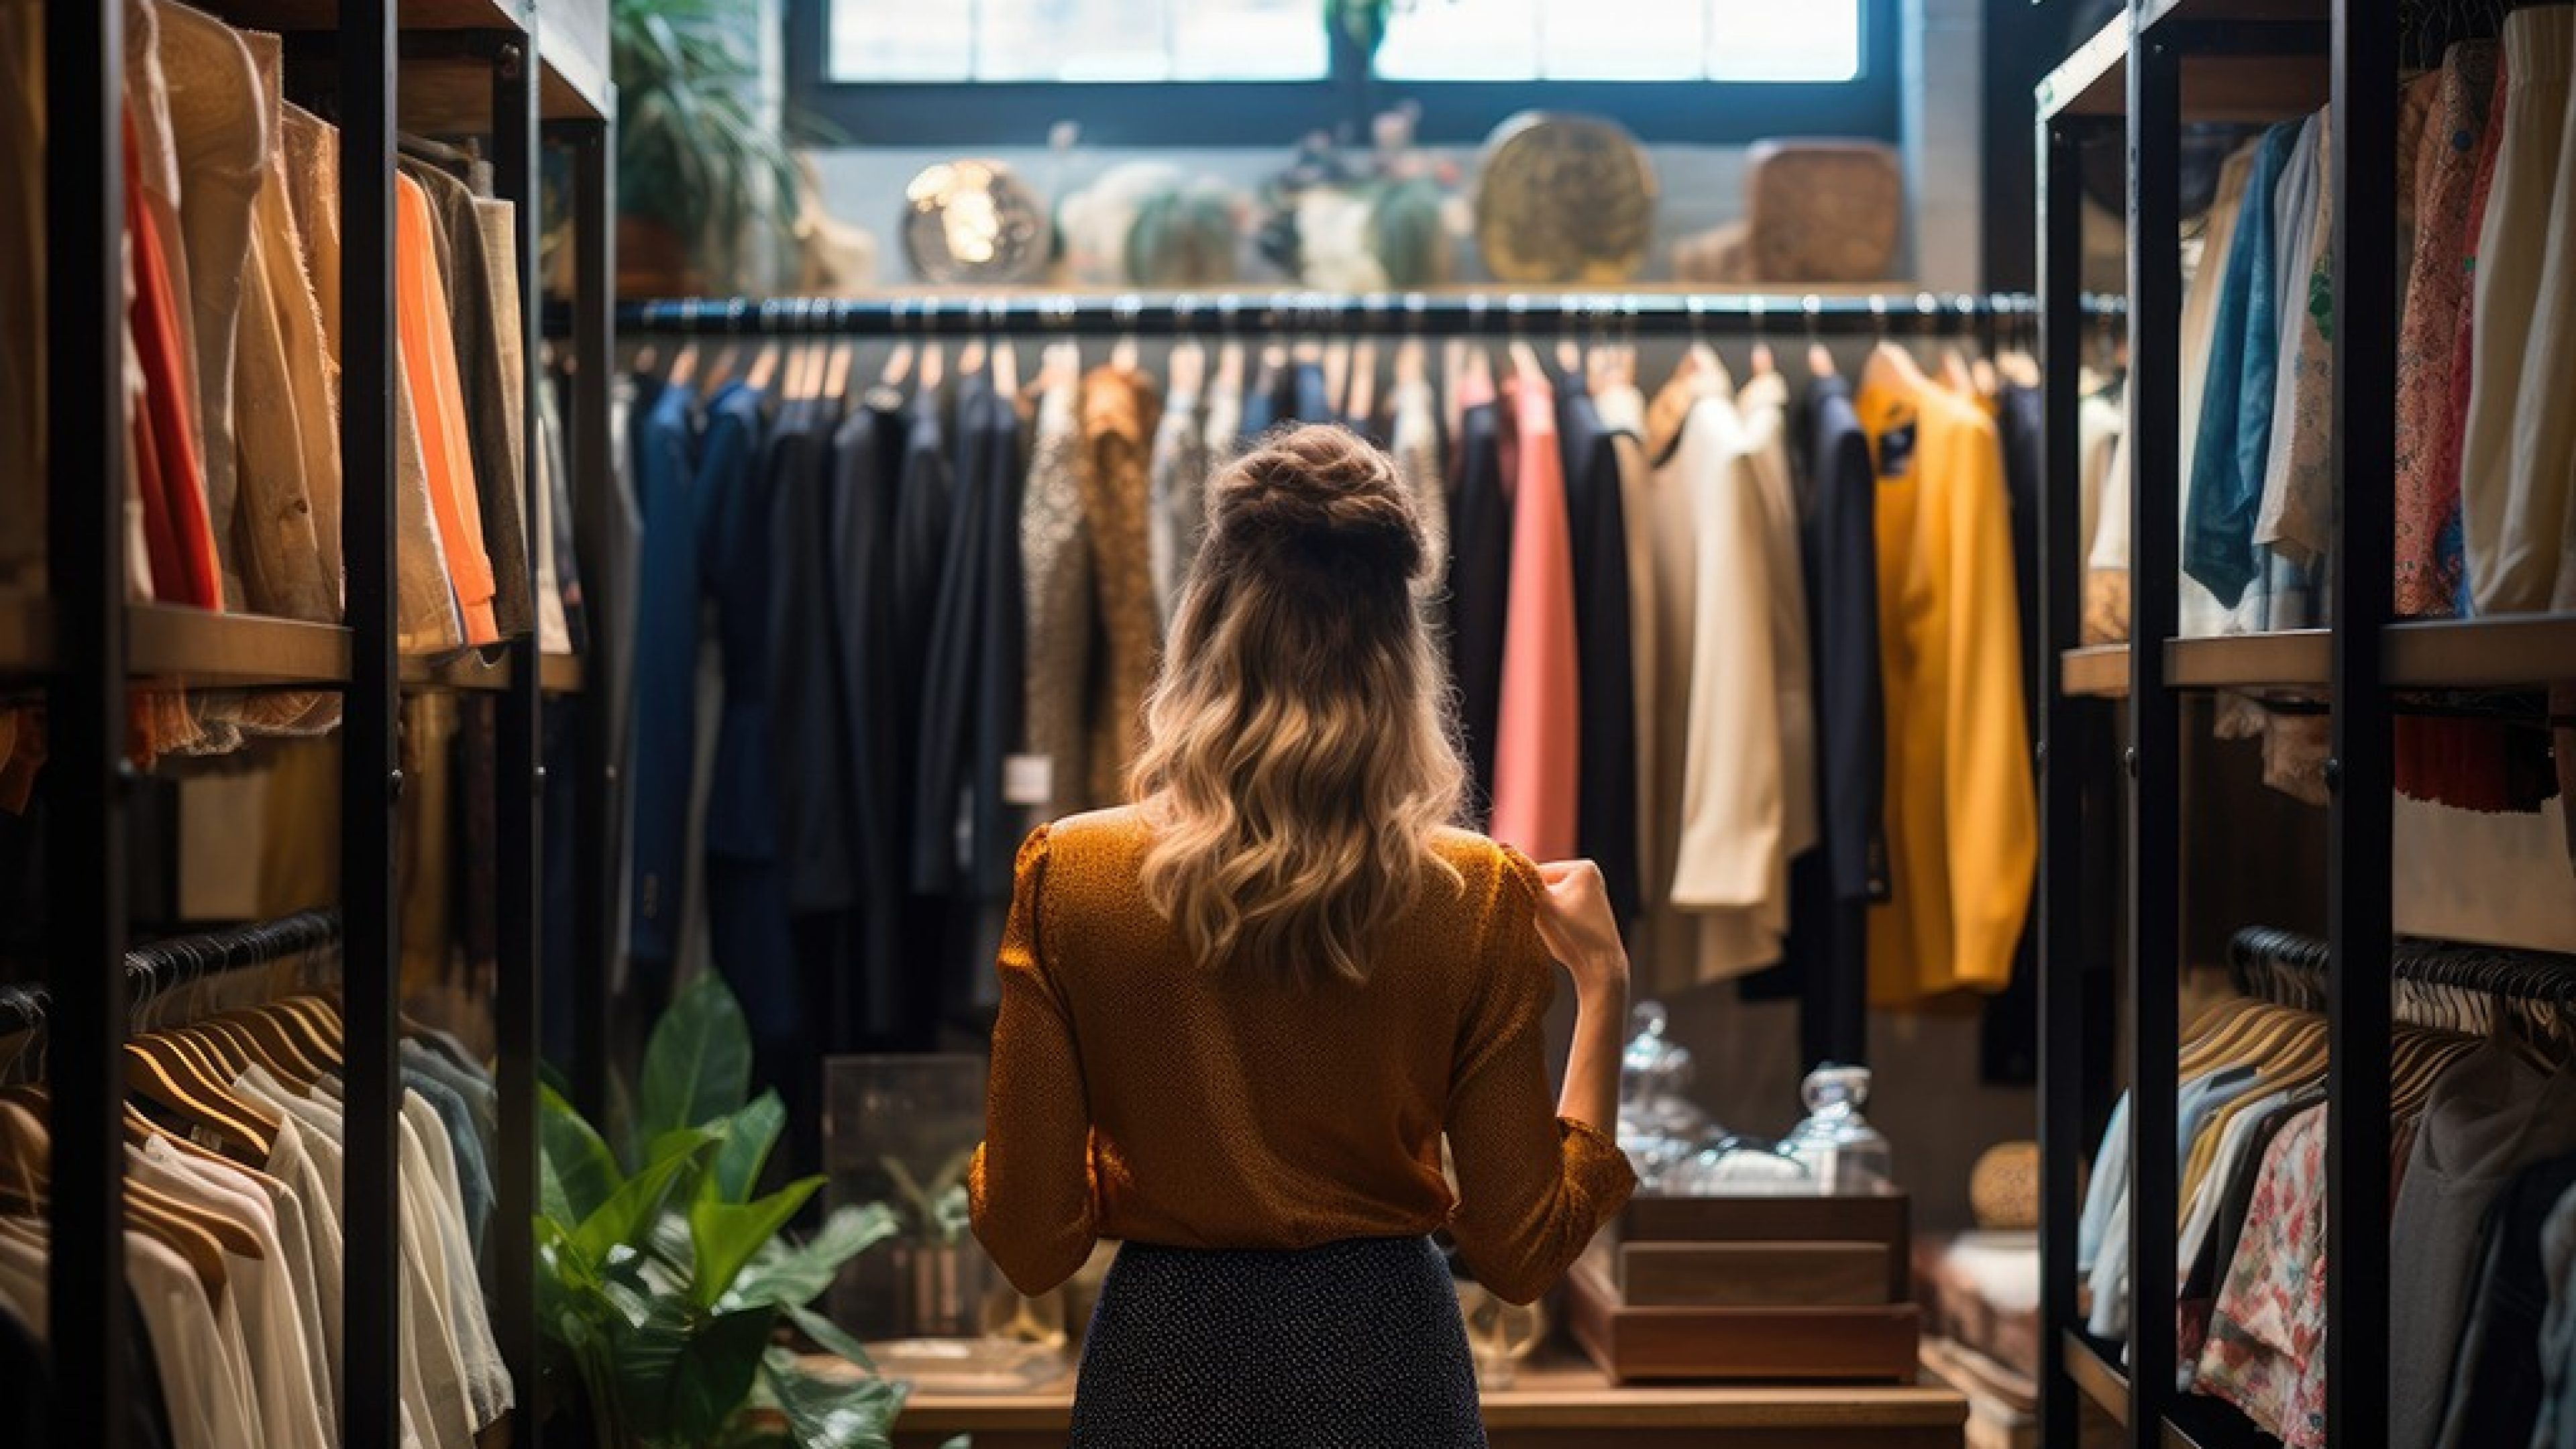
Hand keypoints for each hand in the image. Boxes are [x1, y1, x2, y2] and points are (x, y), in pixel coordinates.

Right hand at [1532, 860, 1629, 1000]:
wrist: (1600, 967)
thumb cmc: (1574, 935)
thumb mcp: (1543, 906)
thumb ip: (1524, 882)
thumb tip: (1504, 857)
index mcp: (1583, 867)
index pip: (1537, 871)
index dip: (1526, 891)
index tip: (1527, 909)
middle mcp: (1589, 874)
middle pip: (1544, 884)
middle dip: (1536, 901)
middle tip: (1542, 921)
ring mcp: (1590, 892)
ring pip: (1549, 898)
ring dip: (1543, 911)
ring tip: (1553, 928)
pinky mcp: (1587, 909)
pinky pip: (1559, 908)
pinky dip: (1553, 918)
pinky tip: (1561, 931)